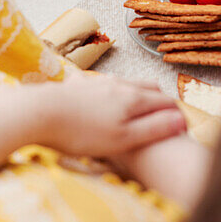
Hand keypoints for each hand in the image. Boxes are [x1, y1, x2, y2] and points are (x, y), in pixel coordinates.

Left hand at [21, 73, 185, 156]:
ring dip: (139, 95)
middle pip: (149, 87)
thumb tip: (181, 121)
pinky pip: (105, 84)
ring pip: (128, 83)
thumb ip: (154, 129)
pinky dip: (115, 92)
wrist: (38, 113)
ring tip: (139, 110)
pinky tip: (105, 102)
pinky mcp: (79, 84)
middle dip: (161, 101)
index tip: (182, 129)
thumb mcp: (122, 139)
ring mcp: (98, 82)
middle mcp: (119, 84)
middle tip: (164, 118)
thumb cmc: (80, 132)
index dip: (177, 115)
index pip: (166, 101)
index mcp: (133, 99)